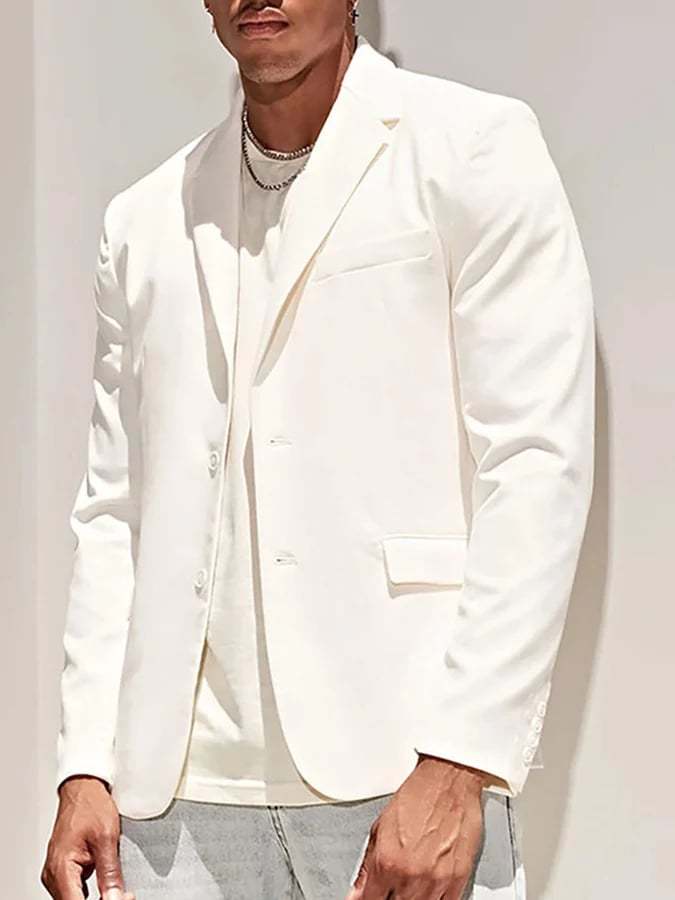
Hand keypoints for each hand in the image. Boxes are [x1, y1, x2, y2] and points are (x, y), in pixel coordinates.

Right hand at [41, 775, 134, 899]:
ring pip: (73, 899)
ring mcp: (55, 873)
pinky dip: (89, 893)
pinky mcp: (62, 870)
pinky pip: (73, 890)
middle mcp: (53, 874)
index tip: (121, 899)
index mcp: (60, 868)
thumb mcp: (107, 838)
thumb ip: (110, 872)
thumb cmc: (91, 805)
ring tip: (119, 891)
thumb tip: (115, 898)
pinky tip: (106, 887)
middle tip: (124, 895)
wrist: (83, 788)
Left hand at [345, 755, 487, 899]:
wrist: (448, 780)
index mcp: (387, 862)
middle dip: (389, 898)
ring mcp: (436, 881)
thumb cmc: (417, 796)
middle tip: (390, 888)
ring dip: (411, 898)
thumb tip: (358, 891)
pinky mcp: (458, 879)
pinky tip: (428, 892)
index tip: (367, 898)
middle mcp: (410, 875)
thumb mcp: (380, 827)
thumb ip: (367, 865)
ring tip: (408, 886)